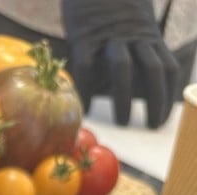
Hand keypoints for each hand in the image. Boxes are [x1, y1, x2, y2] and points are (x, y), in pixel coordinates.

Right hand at [61, 0, 179, 127]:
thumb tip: (134, 90)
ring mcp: (108, 35)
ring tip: (123, 123)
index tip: (161, 120)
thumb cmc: (109, 8)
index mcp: (148, 35)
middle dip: (155, 100)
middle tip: (151, 125)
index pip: (167, 67)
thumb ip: (135, 52)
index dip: (168, 95)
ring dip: (125, 98)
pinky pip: (85, 66)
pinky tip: (88, 109)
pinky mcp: (83, 35)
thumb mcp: (133, 25)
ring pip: (123, 67)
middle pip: (152, 69)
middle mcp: (133, 36)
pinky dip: (87, 89)